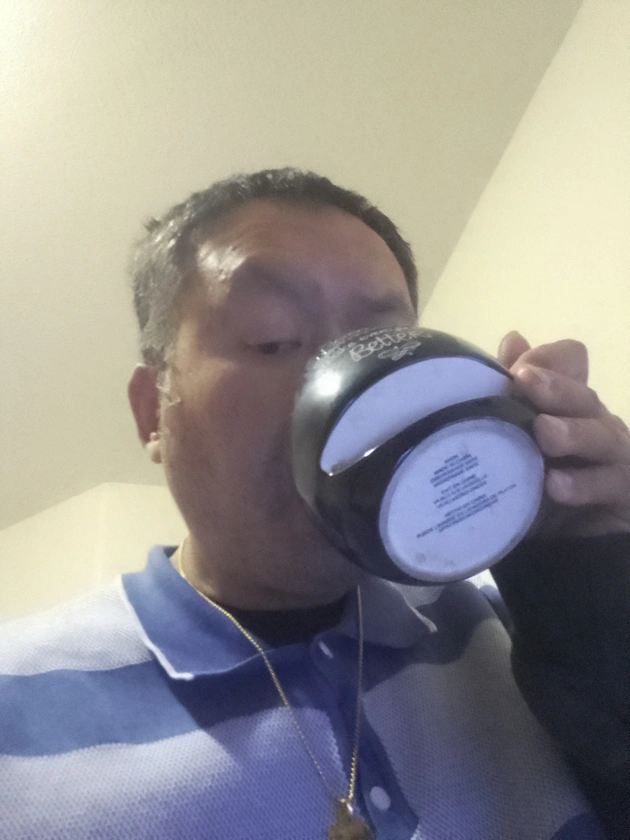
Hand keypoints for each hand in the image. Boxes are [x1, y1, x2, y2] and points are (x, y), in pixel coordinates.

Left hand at [498, 331, 629, 537]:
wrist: (563, 550)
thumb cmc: (536, 491)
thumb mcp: (514, 446)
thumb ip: (511, 398)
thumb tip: (513, 339)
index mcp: (566, 404)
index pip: (569, 363)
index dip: (548, 359)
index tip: (517, 366)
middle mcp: (594, 422)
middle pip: (581, 396)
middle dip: (554, 388)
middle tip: (524, 382)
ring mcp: (615, 455)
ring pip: (599, 435)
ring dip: (571, 432)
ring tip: (543, 432)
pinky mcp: (626, 490)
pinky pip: (609, 483)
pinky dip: (583, 484)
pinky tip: (556, 486)